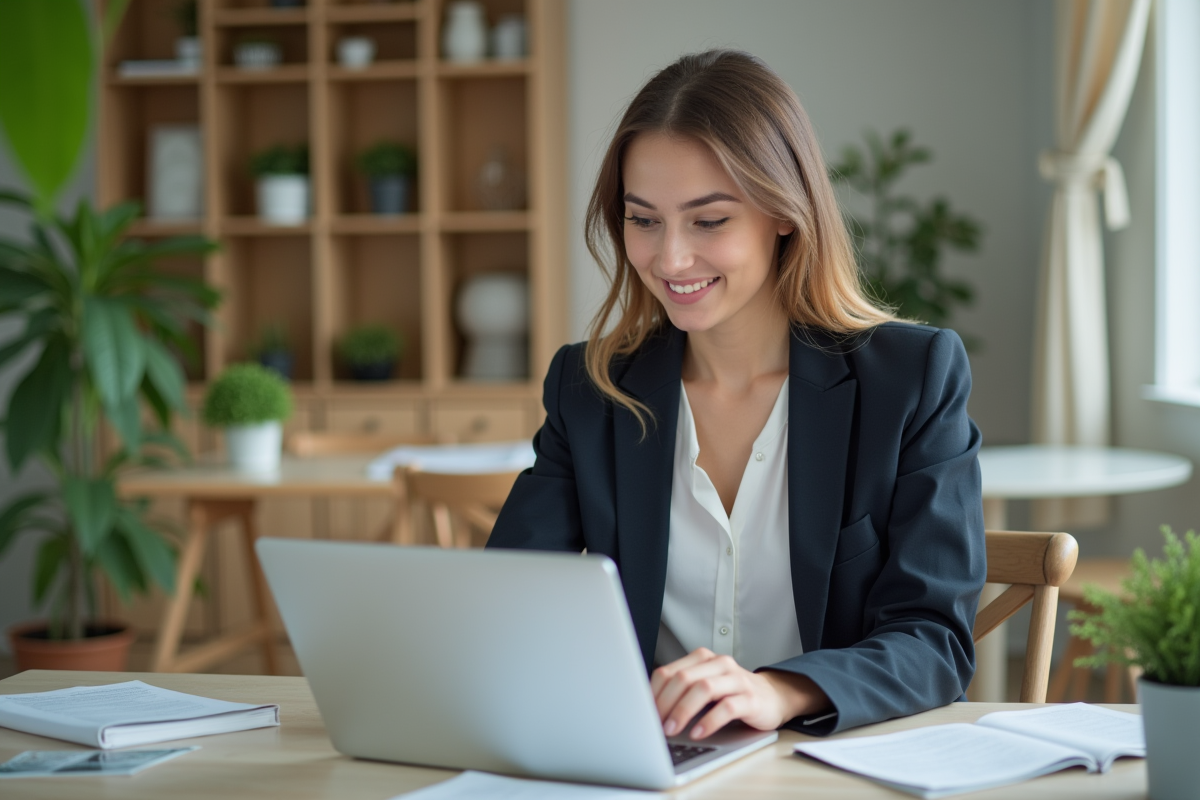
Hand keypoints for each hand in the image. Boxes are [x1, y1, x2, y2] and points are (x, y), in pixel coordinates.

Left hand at [650, 648, 830, 739]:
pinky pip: (727, 707)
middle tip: (655, 725)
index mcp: (702, 659)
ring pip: (704, 689)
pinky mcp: (751, 698)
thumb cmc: (732, 694)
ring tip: (672, 729)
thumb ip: (682, 691)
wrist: (773, 697)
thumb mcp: (705, 687)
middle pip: (684, 679)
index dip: (653, 693)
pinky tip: (699, 733)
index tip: (643, 713)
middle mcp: (719, 664)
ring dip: (683, 711)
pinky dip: (710, 721)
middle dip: (665, 703)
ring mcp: (736, 679)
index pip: (669, 671)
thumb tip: (649, 709)